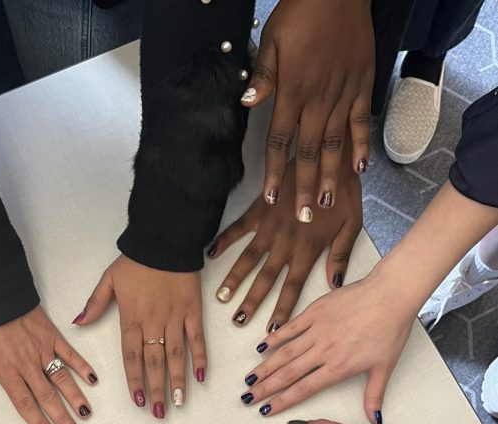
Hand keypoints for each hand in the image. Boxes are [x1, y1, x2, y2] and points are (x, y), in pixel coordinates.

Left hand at [0, 306, 97, 423]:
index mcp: (7, 372)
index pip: (25, 403)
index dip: (38, 422)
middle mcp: (27, 364)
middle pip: (47, 396)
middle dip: (62, 417)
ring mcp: (42, 350)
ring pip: (61, 378)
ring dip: (75, 396)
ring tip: (86, 413)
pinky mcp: (51, 336)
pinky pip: (70, 353)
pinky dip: (82, 366)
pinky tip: (93, 379)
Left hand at [74, 255, 206, 416]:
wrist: (164, 240)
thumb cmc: (136, 260)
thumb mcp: (109, 280)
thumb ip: (94, 304)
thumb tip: (77, 323)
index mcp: (130, 318)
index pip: (131, 357)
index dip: (135, 382)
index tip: (138, 402)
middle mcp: (153, 323)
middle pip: (154, 363)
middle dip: (156, 390)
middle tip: (160, 413)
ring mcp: (175, 318)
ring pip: (176, 356)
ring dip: (178, 381)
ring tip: (180, 403)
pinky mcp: (193, 311)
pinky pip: (197, 339)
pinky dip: (200, 357)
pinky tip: (201, 377)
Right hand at [209, 154, 361, 330]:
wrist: (328, 155)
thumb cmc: (344, 191)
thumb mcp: (352, 225)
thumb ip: (340, 256)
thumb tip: (335, 284)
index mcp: (309, 249)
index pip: (293, 287)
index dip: (282, 310)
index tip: (271, 330)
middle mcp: (286, 242)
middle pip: (266, 279)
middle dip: (252, 302)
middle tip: (238, 320)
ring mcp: (270, 226)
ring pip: (248, 258)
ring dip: (234, 279)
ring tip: (221, 297)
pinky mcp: (260, 209)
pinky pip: (238, 228)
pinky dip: (223, 241)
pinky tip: (210, 255)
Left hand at [243, 0, 373, 217]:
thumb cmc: (300, 12)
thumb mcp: (271, 40)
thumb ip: (263, 77)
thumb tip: (247, 105)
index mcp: (292, 91)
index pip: (280, 141)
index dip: (275, 172)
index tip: (272, 198)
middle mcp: (317, 99)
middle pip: (308, 152)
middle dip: (305, 187)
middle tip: (304, 217)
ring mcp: (342, 94)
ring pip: (335, 144)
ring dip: (332, 176)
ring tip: (328, 203)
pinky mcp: (362, 86)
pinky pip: (360, 122)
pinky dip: (360, 146)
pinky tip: (360, 169)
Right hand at [244, 266, 418, 423]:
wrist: (391, 294)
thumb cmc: (391, 328)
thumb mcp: (385, 367)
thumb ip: (374, 395)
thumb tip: (375, 419)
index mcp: (339, 367)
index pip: (303, 389)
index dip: (282, 401)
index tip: (266, 410)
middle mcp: (324, 350)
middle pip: (288, 373)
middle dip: (265, 388)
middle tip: (247, 397)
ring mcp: (318, 329)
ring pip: (285, 352)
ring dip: (265, 367)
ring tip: (249, 378)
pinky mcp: (316, 310)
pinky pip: (291, 326)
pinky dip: (275, 337)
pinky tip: (261, 347)